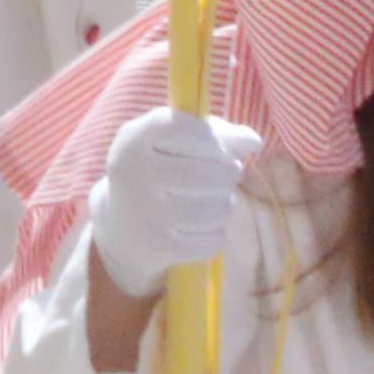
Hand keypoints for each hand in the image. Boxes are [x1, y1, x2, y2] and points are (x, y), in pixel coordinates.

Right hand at [92, 104, 260, 298]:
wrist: (120, 227)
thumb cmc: (158, 172)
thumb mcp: (173, 142)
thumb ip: (216, 132)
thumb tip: (253, 141)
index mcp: (133, 140)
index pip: (182, 127)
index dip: (211, 137)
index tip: (216, 147)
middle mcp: (133, 174)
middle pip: (214, 172)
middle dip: (230, 174)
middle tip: (223, 178)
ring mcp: (145, 213)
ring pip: (218, 208)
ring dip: (225, 205)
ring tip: (211, 202)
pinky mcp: (158, 246)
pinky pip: (214, 239)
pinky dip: (216, 234)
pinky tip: (200, 228)